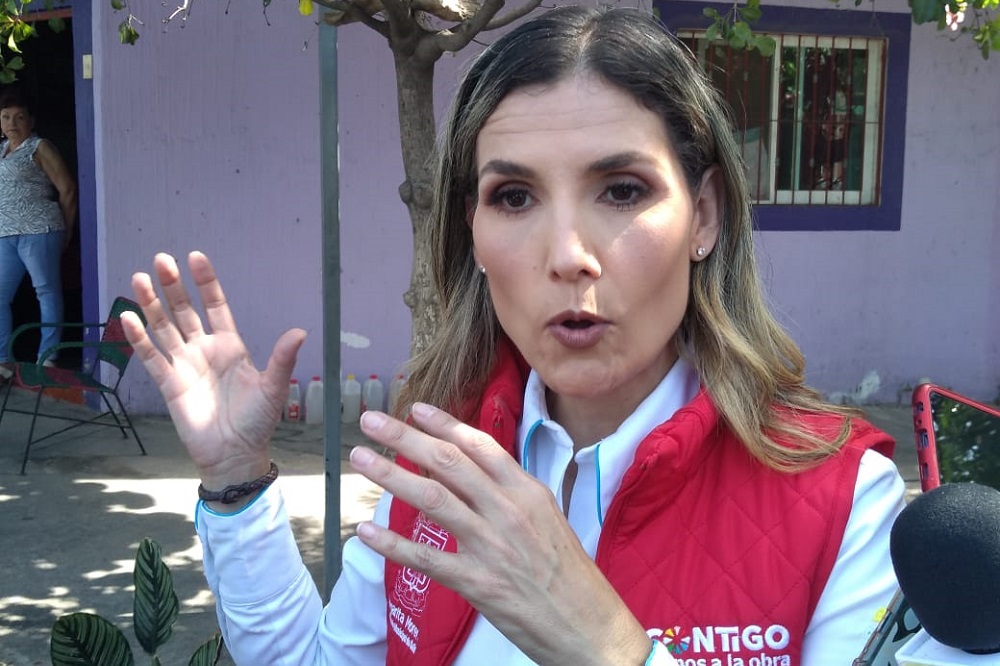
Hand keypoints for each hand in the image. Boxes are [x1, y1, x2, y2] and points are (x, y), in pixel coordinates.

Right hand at [121, 251, 304, 488]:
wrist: (235, 454)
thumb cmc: (257, 421)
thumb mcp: (273, 387)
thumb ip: (283, 358)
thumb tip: (301, 331)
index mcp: (230, 346)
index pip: (215, 306)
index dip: (205, 283)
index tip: (196, 257)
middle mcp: (204, 350)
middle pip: (184, 311)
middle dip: (173, 286)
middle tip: (162, 259)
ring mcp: (184, 365)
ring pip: (164, 328)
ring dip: (151, 304)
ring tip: (141, 278)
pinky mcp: (169, 384)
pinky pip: (151, 358)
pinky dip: (139, 338)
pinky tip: (129, 317)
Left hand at [349, 404, 650, 665]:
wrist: (591, 627)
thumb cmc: (569, 574)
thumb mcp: (548, 519)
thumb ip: (511, 494)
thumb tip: (472, 473)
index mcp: (528, 491)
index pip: (479, 446)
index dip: (443, 424)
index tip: (414, 408)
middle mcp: (509, 511)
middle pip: (449, 463)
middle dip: (405, 437)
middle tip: (372, 420)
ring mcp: (493, 546)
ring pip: (433, 499)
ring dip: (392, 475)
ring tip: (361, 458)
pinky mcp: (479, 583)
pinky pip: (427, 558)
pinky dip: (393, 544)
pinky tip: (365, 531)